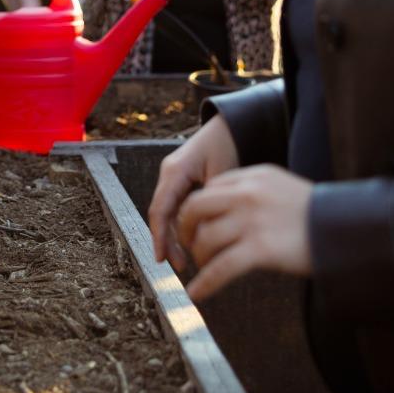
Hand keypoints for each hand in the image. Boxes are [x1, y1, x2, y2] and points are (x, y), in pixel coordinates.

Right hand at [148, 116, 238, 271]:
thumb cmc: (229, 145)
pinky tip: (193, 242)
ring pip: (169, 213)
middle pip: (162, 213)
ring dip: (175, 236)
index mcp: (175, 170)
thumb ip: (214, 202)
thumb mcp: (224, 175)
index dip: (160, 237)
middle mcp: (170, 173)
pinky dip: (183, 225)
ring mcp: (175, 178)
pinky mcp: (183, 182)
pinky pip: (178, 207)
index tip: (162, 259)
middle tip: (179, 266)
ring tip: (185, 261)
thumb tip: (208, 233)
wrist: (233, 126)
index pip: (161, 209)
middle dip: (167, 241)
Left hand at [175, 165, 312, 300]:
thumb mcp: (283, 189)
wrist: (350, 229)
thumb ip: (254, 193)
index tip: (196, 226)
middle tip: (189, 246)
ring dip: (199, 258)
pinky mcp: (260, 249)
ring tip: (204, 269)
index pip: (209, 189)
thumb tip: (225, 211)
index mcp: (254, 177)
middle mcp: (248, 194)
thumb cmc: (319, 215)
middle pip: (195, 208)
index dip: (197, 211)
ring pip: (205, 239)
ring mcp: (252, 221)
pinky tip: (196, 294)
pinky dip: (205, 283)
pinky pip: (220, 268)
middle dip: (185, 229)